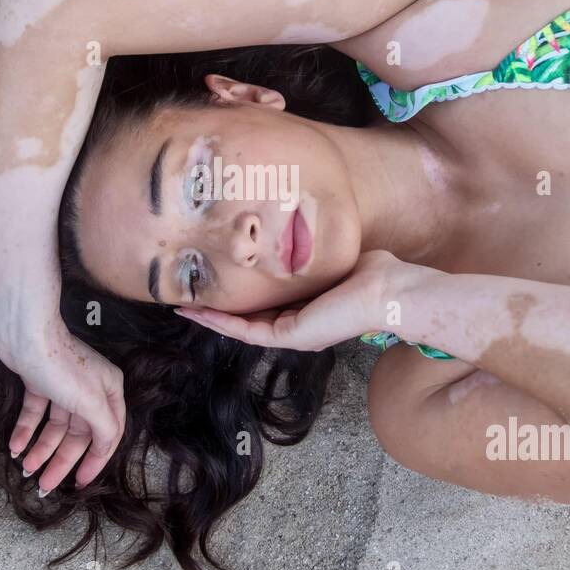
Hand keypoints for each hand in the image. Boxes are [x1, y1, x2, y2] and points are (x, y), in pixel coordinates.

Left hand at [0, 318, 124, 494]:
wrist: (26, 333)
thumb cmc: (62, 365)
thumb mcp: (91, 402)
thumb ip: (105, 428)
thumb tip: (107, 447)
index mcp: (109, 393)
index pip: (107, 436)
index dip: (94, 462)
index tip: (81, 485)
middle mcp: (89, 390)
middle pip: (77, 435)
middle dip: (61, 461)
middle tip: (46, 486)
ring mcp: (63, 386)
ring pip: (54, 427)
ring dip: (41, 449)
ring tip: (27, 469)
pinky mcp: (39, 382)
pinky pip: (35, 414)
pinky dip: (25, 431)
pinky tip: (15, 448)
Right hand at [174, 250, 409, 350]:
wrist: (386, 290)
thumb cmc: (370, 273)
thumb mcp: (332, 258)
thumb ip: (310, 254)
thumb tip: (296, 233)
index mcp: (308, 310)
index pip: (265, 304)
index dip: (238, 294)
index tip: (216, 280)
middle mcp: (297, 326)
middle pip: (247, 318)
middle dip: (217, 308)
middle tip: (188, 297)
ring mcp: (292, 333)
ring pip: (241, 326)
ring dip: (211, 317)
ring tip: (183, 307)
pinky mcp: (289, 335)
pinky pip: (246, 330)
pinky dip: (221, 321)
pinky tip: (200, 311)